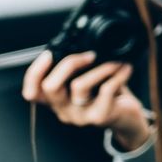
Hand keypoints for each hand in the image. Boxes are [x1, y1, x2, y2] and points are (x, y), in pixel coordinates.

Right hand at [22, 50, 150, 149]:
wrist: (129, 117)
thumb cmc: (108, 95)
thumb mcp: (89, 82)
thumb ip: (78, 70)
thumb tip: (79, 44)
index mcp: (58, 100)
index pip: (32, 92)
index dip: (34, 73)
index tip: (49, 54)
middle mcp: (64, 110)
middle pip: (50, 87)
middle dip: (68, 63)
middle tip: (90, 55)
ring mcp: (80, 116)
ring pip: (79, 86)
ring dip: (100, 68)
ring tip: (115, 62)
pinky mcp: (99, 116)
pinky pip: (106, 90)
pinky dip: (118, 74)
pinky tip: (125, 68)